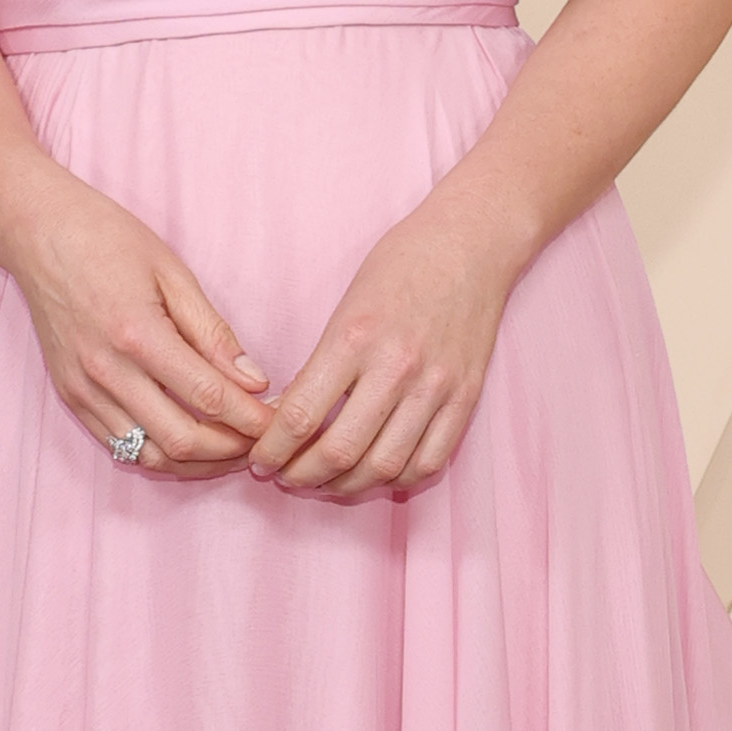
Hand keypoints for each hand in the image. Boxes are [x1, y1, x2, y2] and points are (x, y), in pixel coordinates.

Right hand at [0, 162, 273, 471]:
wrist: (36, 232)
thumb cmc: (107, 239)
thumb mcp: (172, 273)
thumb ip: (213, 333)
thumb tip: (254, 382)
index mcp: (138, 334)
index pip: (209, 397)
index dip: (252, 418)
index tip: (280, 420)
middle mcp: (106, 371)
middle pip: (182, 440)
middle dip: (232, 449)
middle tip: (262, 439)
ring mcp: (83, 389)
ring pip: (150, 455)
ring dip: (198, 462)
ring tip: (232, 448)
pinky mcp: (70, 396)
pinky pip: (119, 446)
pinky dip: (160, 454)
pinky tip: (188, 442)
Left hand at [247, 193, 519, 500]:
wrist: (472, 244)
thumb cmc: (400, 264)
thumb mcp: (345, 304)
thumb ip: (319, 364)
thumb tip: (287, 417)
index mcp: (354, 338)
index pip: (300, 416)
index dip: (272, 450)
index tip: (259, 459)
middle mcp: (396, 367)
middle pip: (340, 452)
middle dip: (302, 476)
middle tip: (285, 477)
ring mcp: (436, 387)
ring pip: (384, 467)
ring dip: (346, 487)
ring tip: (325, 482)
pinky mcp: (466, 398)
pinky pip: (429, 461)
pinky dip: (397, 479)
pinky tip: (376, 473)